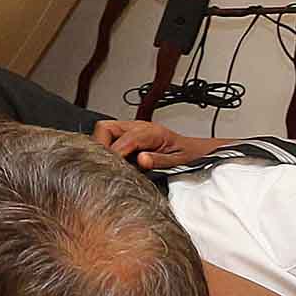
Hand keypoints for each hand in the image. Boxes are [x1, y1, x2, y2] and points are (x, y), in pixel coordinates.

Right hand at [91, 118, 223, 170]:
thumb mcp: (178, 161)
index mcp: (152, 132)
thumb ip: (159, 161)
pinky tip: (113, 162)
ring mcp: (131, 129)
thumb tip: (142, 160)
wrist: (194, 150)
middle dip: (101, 146)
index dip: (115, 154)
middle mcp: (138, 127)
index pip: (125, 139)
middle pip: (105, 128)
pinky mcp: (127, 135)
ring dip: (102, 147)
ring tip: (109, 164)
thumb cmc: (187, 155)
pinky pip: (108, 138)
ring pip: (103, 131)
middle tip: (105, 165)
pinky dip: (106, 149)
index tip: (112, 169)